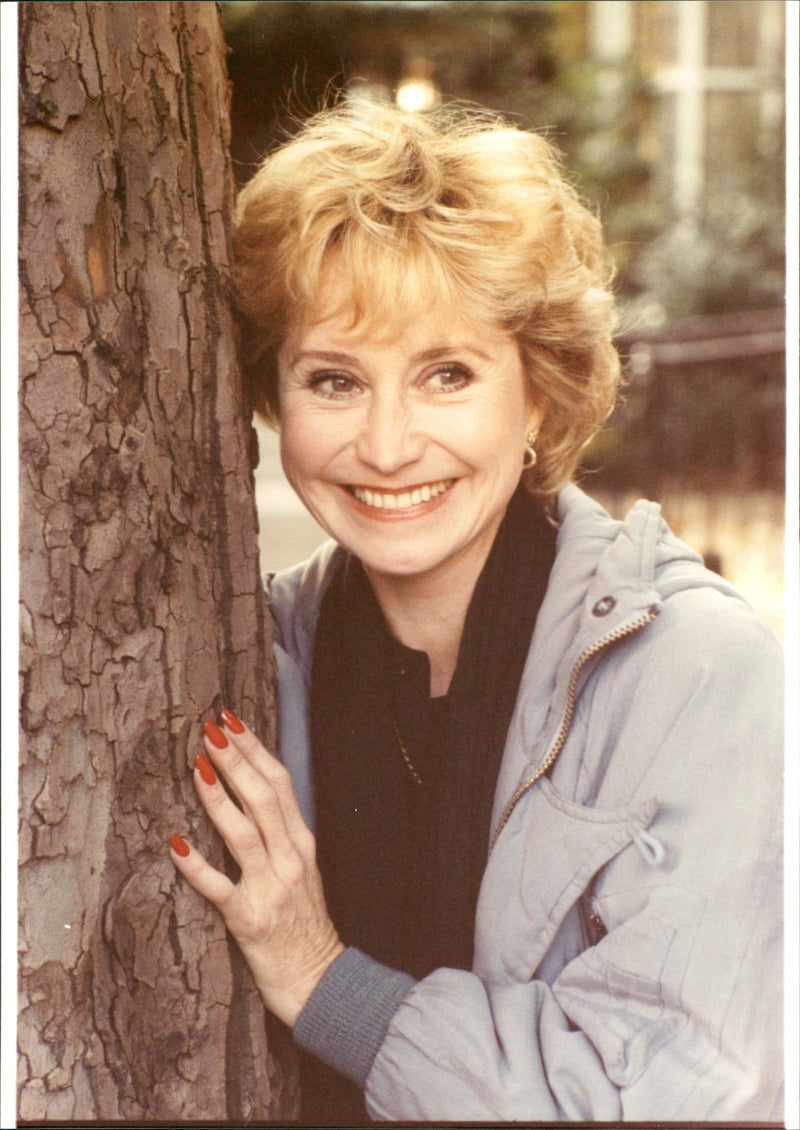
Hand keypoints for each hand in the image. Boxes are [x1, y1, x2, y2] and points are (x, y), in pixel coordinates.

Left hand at [169, 709, 343, 1026]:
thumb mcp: (301, 869)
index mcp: (302, 843)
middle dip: (236, 759)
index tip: (231, 720)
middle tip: (209, 729)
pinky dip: (197, 865)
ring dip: (219, 797)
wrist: (319, 980)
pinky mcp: (249, 921)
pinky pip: (220, 888)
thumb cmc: (303, 924)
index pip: (280, 783)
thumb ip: (280, 833)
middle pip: (263, 798)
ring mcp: (271, 889)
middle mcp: (290, 859)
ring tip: (197, 766)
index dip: (255, 749)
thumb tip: (249, 791)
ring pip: (243, 833)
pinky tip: (175, 843)